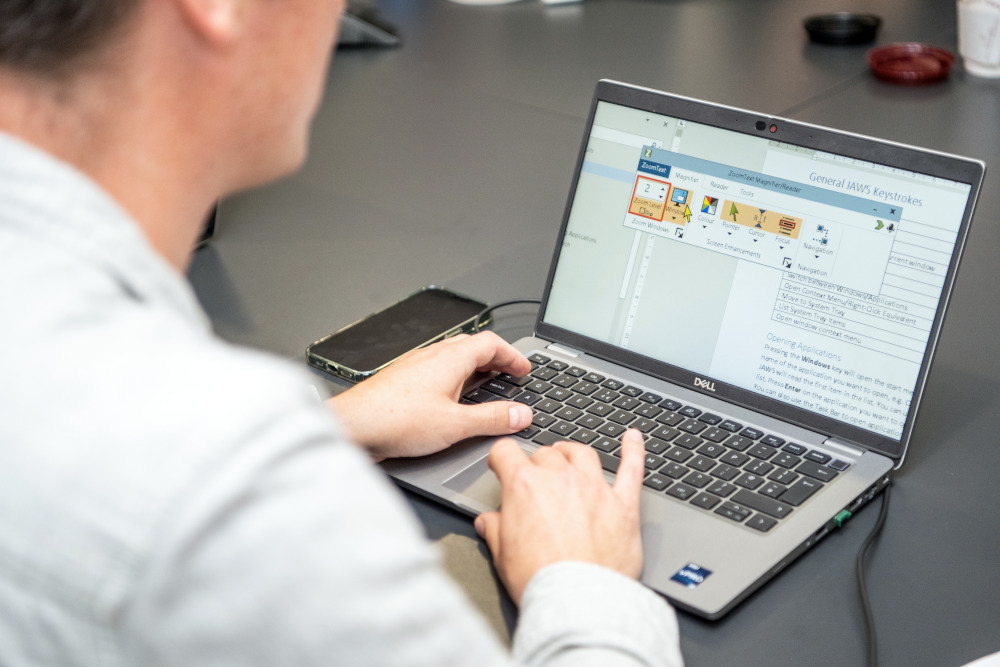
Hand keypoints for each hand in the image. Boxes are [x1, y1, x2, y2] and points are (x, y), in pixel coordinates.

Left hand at [329, 331, 532, 460]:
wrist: (354, 425)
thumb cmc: (396, 420)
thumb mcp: (455, 425)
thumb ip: (491, 419)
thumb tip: (519, 414)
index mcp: (450, 358)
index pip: (491, 342)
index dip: (513, 354)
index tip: (524, 369)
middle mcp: (432, 355)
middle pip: (473, 345)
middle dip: (496, 358)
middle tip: (510, 373)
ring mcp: (415, 365)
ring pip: (453, 355)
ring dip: (475, 365)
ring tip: (486, 383)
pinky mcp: (403, 379)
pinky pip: (436, 368)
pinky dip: (454, 375)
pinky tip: (451, 396)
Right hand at [474, 429, 645, 604]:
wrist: (578, 604)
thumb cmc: (541, 581)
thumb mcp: (502, 555)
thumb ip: (494, 530)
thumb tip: (488, 522)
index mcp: (524, 486)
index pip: (506, 452)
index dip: (501, 459)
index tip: (502, 466)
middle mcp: (560, 479)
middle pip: (546, 454)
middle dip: (538, 463)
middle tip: (536, 480)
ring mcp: (594, 488)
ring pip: (583, 454)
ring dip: (572, 453)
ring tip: (568, 458)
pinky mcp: (623, 504)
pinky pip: (631, 467)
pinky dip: (633, 450)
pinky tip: (632, 438)